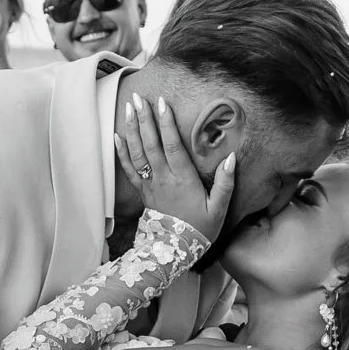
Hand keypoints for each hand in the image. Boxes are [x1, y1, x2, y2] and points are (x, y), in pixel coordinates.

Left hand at [115, 91, 234, 244]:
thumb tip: (232, 158)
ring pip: (138, 152)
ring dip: (132, 129)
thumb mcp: (219, 208)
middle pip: (151, 143)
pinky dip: (122, 152)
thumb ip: (226, 183)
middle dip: (144, 118)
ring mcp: (150, 184)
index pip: (171, 145)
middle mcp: (163, 178)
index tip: (162, 103)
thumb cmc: (199, 229)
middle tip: (138, 97)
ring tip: (128, 108)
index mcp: (182, 179)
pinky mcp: (143, 191)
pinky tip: (117, 136)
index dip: (166, 123)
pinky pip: (130, 168)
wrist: (173, 252)